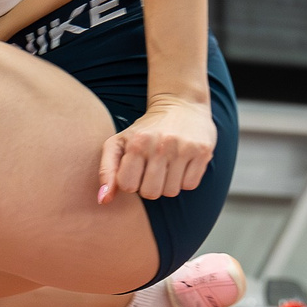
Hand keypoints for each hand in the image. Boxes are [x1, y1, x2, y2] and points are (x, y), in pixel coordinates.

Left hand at [98, 98, 216, 202]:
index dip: (130, 183)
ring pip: (171, 192)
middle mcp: (160, 145)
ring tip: (167, 166)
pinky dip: (184, 180)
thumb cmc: (144, 131)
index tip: (135, 170)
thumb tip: (103, 201)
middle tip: (151, 170)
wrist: (180, 106)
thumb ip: (107, 171)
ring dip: (167, 184)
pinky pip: (190, 185)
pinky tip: (181, 165)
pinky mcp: (203, 151)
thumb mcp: (118, 144)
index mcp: (136, 143)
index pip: (127, 186)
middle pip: (151, 193)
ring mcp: (183, 148)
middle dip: (149, 187)